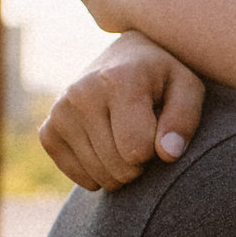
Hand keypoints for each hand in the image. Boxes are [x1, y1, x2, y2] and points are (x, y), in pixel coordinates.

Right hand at [38, 32, 207, 190]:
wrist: (126, 60)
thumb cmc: (163, 78)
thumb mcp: (187, 88)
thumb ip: (184, 119)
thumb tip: (167, 154)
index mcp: (117, 79)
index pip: (137, 148)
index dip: (158, 150)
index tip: (161, 129)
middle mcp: (81, 93)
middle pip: (119, 167)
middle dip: (141, 163)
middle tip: (146, 136)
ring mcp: (60, 112)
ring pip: (99, 176)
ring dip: (121, 169)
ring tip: (126, 137)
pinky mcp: (48, 130)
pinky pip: (78, 176)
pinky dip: (98, 173)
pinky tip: (107, 147)